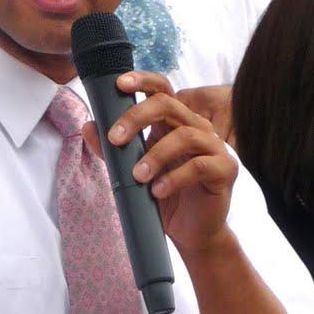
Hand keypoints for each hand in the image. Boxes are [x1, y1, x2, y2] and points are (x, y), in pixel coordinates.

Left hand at [105, 72, 237, 254]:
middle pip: (168, 105)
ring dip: (155, 154)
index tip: (118, 84)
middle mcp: (196, 127)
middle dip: (137, 117)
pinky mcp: (225, 170)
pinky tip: (158, 191)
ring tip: (138, 176)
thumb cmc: (162, 196)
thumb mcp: (131, 172)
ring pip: (185, 135)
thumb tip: (88, 126)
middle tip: (115, 139)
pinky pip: (200, 166)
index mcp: (173, 122)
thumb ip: (111, 150)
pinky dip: (174, 178)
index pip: (161, 90)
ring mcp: (214, 147)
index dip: (142, 80)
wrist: (192, 232)